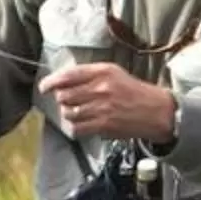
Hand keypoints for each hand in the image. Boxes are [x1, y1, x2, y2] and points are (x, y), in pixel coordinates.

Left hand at [38, 62, 176, 142]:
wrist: (155, 111)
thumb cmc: (132, 91)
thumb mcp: (114, 73)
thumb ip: (89, 75)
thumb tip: (63, 81)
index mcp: (103, 72)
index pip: (68, 75)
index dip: (51, 82)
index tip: (44, 87)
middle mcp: (101, 88)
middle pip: (64, 95)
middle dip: (61, 99)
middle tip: (67, 101)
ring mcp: (102, 108)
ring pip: (68, 112)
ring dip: (68, 114)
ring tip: (76, 112)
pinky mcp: (104, 125)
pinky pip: (77, 128)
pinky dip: (75, 127)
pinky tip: (81, 124)